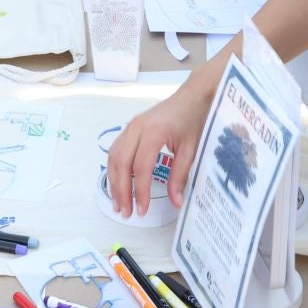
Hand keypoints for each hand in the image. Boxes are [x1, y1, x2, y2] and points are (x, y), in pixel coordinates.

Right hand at [105, 81, 213, 215]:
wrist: (192, 96)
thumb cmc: (193, 119)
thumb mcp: (191, 149)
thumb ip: (180, 176)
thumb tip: (176, 201)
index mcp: (153, 131)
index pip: (141, 167)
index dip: (140, 191)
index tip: (142, 210)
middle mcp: (136, 127)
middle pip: (121, 163)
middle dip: (121, 190)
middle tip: (126, 212)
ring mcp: (131, 126)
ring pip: (114, 157)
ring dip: (114, 182)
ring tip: (118, 204)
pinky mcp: (130, 128)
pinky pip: (116, 150)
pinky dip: (115, 170)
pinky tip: (118, 184)